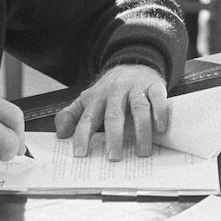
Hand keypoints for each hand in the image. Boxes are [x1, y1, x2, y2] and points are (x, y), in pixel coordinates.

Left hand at [54, 64, 168, 160]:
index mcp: (97, 99)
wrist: (133, 64)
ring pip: (138, 108)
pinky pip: (157, 98)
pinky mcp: (153, 86)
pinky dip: (160, 113)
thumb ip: (72, 115)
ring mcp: (135, 88)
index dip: (82, 136)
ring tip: (142, 152)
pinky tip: (160, 128)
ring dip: (141, 131)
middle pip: (114, 115)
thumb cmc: (111, 90)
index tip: (80, 154)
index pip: (87, 118)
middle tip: (114, 157)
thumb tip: (60, 133)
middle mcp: (115, 93)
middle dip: (113, 137)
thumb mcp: (88, 99)